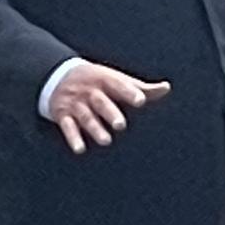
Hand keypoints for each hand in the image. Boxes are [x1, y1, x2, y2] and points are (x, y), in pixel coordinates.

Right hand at [49, 62, 170, 154]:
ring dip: (95, 129)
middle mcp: (90, 91)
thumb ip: (141, 87)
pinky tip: (80, 149)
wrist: (59, 75)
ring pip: (86, 116)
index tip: (141, 100)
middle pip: (101, 102)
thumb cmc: (98, 81)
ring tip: (106, 141)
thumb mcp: (117, 79)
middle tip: (121, 125)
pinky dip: (73, 138)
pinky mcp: (63, 115)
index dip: (129, 92)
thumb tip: (166, 88)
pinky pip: (67, 126)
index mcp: (105, 79)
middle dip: (110, 113)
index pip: (118, 85)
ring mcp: (76, 103)